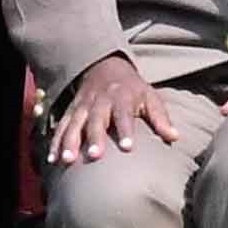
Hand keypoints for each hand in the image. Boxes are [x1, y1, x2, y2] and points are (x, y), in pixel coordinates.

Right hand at [43, 64, 201, 168]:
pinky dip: (55, 142)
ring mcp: (82, 107)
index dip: (125, 130)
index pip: (123, 115)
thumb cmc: (132, 89)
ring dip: (69, 142)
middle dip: (93, 138)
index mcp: (121, 98)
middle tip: (94, 156)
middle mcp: (100, 102)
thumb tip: (175, 137)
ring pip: (74, 124)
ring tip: (66, 160)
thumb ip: (160, 118)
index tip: (128, 148)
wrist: (105, 67)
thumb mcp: (150, 97)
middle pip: (95, 120)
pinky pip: (61, 127)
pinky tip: (53, 159)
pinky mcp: (71, 111)